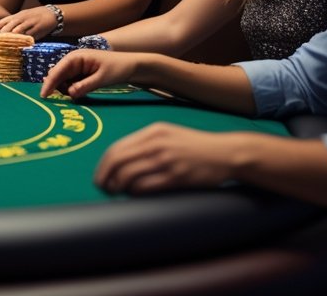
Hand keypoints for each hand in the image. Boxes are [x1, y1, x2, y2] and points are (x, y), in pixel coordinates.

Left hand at [0, 6, 59, 37]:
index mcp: (15, 17)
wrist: (52, 13)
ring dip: (9, 35)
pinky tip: (19, 42)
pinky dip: (24, 37)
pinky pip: (30, 32)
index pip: (0, 22)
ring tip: (1, 41)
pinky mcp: (37, 27)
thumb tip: (1, 38)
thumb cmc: (34, 18)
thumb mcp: (22, 20)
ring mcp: (29, 22)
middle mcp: (20, 18)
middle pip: (7, 25)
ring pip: (17, 28)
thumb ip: (13, 28)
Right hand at [40, 49, 140, 99]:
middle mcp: (73, 61)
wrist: (131, 66)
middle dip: (57, 88)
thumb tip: (70, 94)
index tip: (43, 96)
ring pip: (63, 81)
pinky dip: (72, 90)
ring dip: (66, 90)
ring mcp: (77, 67)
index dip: (49, 83)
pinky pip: (70, 83)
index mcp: (76, 57)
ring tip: (79, 93)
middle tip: (64, 100)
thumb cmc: (117, 68)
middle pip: (57, 76)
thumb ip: (85, 86)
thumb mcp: (102, 78)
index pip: (57, 70)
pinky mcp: (81, 74)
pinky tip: (80, 93)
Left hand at [95, 123, 239, 194]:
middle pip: (118, 160)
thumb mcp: (169, 135)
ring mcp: (167, 160)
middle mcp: (157, 144)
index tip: (100, 175)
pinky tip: (134, 193)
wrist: (226, 153)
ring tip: (116, 192)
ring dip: (118, 186)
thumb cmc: (195, 146)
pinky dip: (135, 191)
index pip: (117, 148)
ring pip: (129, 174)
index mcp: (153, 132)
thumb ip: (146, 142)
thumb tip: (121, 159)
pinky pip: (147, 186)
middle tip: (101, 187)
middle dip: (104, 176)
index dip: (103, 164)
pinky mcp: (177, 176)